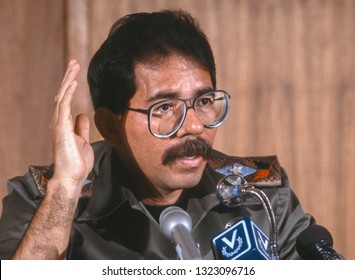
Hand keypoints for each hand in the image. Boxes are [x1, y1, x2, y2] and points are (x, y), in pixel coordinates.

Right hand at [50, 59, 93, 194]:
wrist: (72, 177)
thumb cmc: (76, 161)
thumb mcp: (82, 139)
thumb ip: (81, 127)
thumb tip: (82, 115)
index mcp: (63, 124)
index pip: (65, 100)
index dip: (70, 86)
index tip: (75, 73)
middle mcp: (59, 121)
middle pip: (62, 94)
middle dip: (68, 77)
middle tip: (74, 63)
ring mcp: (58, 124)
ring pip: (62, 96)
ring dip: (68, 80)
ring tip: (74, 66)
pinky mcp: (61, 128)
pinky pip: (64, 105)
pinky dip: (68, 92)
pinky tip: (74, 81)